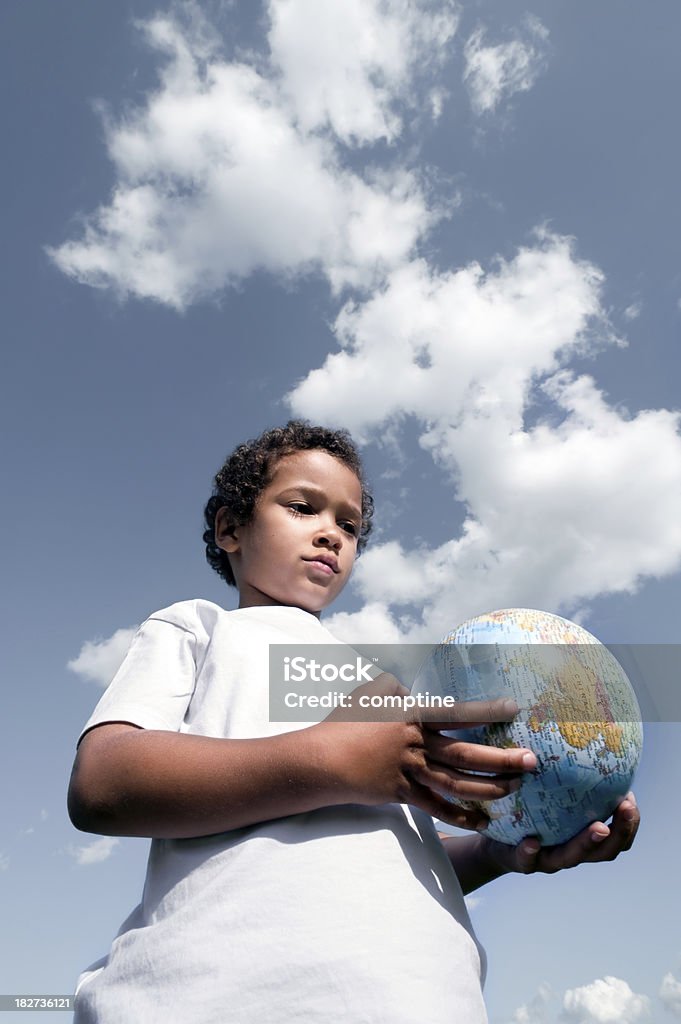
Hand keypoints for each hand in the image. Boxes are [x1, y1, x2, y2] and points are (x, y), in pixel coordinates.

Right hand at [315, 672, 537, 829]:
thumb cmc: (344, 721)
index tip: (514, 709)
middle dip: (501, 758)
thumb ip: (394, 686)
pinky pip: (434, 806)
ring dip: (488, 787)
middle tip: (532, 761)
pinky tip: (481, 820)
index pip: (456, 712)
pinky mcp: (400, 793)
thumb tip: (407, 682)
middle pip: (465, 753)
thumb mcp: (369, 693)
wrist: (320, 759)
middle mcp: (414, 743)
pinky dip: (458, 814)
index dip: (486, 711)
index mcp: (411, 714)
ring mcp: (408, 770)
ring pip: (455, 783)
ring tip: (515, 789)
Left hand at [480, 792, 639, 874]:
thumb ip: (565, 781)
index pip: (618, 836)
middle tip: (625, 808)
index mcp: (583, 837)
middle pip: (605, 851)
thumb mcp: (549, 798)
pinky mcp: (521, 861)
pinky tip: (531, 842)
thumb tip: (580, 737)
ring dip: (587, 842)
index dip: (629, 823)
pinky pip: (526, 860)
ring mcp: (547, 859)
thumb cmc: (529, 817)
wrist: (494, 845)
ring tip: (598, 827)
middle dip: (620, 831)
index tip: (631, 799)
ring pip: (571, 856)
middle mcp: (571, 851)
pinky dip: (531, 853)